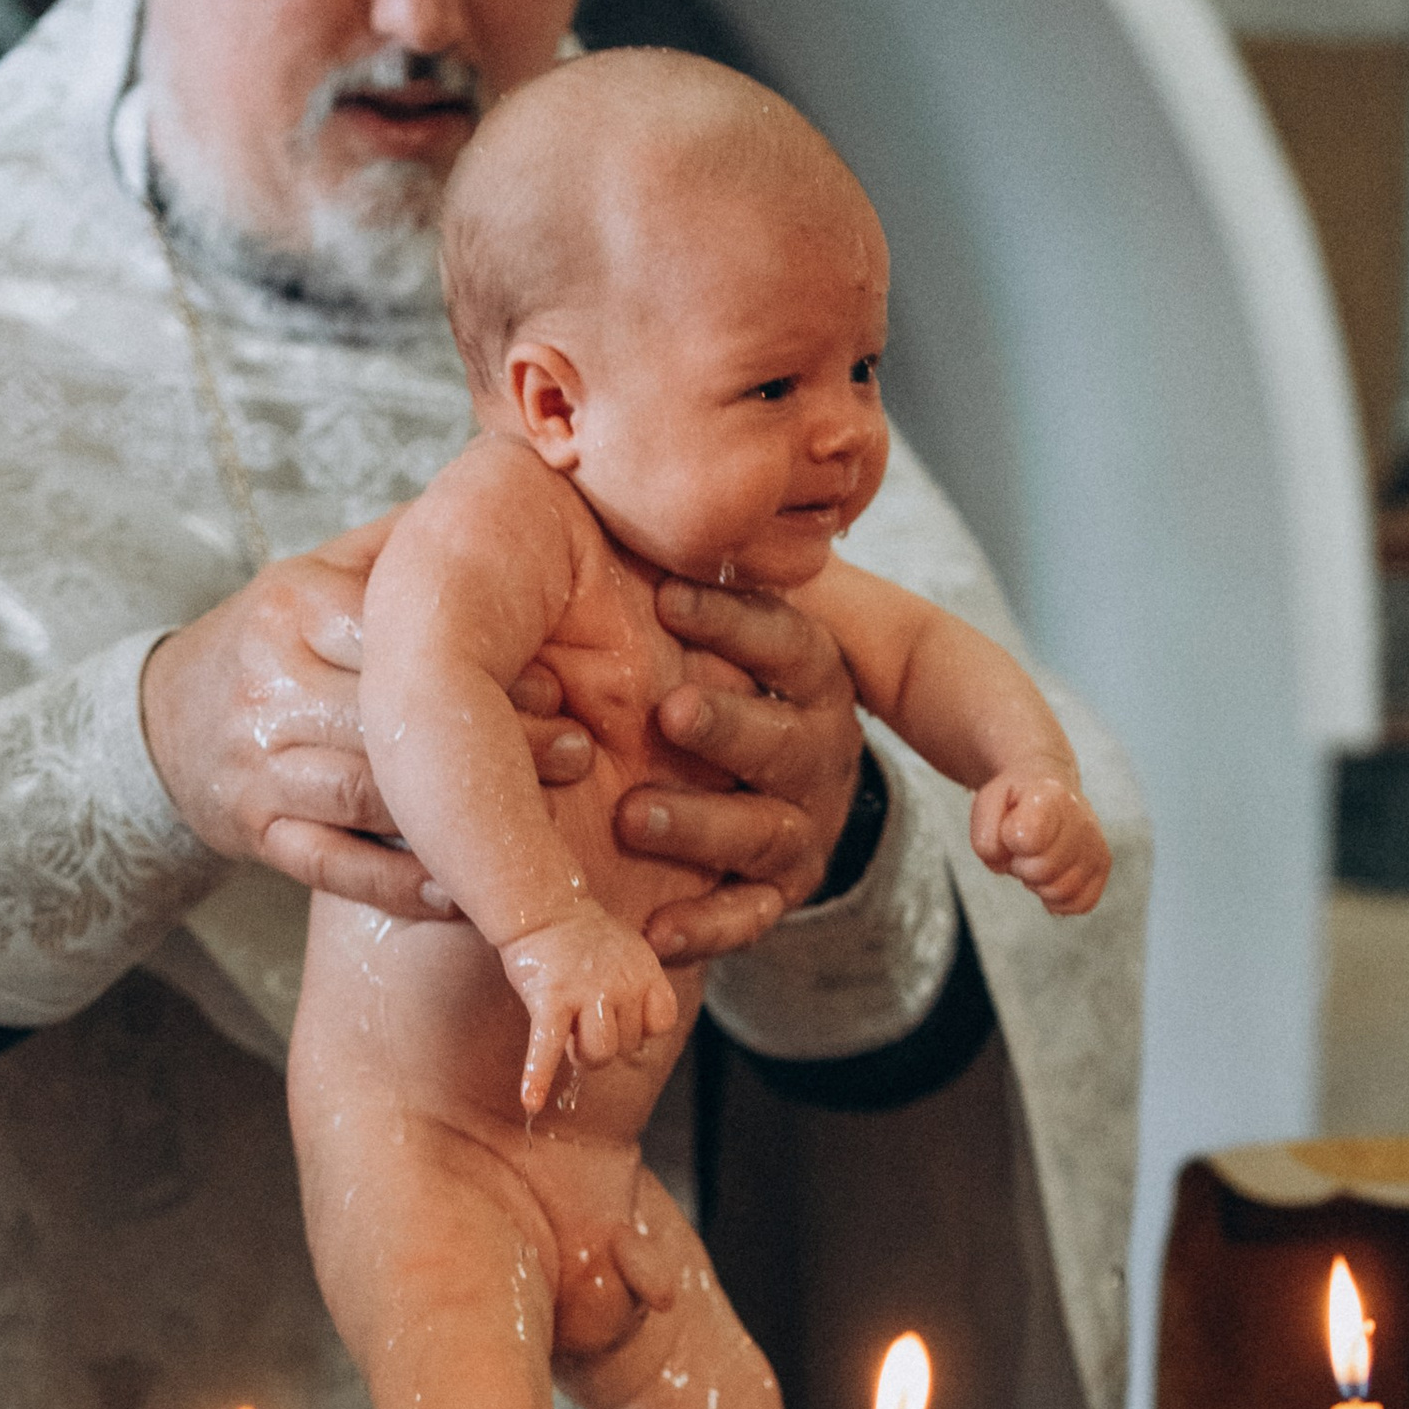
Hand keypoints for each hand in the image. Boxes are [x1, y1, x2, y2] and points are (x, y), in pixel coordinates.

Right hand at [138, 522, 592, 916]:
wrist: (165, 720)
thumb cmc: (274, 638)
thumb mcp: (320, 571)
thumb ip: (404, 546)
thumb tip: (504, 496)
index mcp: (293, 610)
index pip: (395, 636)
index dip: (485, 664)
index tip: (560, 681)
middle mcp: (269, 689)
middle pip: (389, 721)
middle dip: (491, 741)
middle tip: (574, 752)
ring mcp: (257, 769)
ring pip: (366, 795)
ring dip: (457, 816)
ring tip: (539, 819)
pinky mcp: (256, 835)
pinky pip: (335, 868)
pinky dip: (402, 885)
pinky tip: (463, 890)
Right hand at [500, 910, 679, 1117]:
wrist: (543, 908)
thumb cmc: (584, 938)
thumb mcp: (630, 954)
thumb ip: (640, 992)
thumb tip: (637, 1041)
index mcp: (645, 972)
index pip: (661, 1023)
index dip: (640, 1028)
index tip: (619, 1017)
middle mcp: (622, 983)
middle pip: (626, 1046)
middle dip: (604, 1042)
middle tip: (582, 1020)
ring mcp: (586, 992)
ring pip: (599, 1054)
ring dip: (583, 1054)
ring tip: (569, 1037)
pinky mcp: (550, 1000)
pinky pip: (547, 1047)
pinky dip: (537, 1077)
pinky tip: (530, 1101)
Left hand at [615, 581, 864, 962]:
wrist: (756, 777)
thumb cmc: (705, 671)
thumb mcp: (705, 618)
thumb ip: (669, 565)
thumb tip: (587, 477)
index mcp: (812, 674)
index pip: (787, 640)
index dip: (734, 619)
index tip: (665, 595)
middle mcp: (821, 749)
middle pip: (785, 740)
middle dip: (728, 726)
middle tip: (669, 712)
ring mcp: (803, 824)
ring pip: (764, 831)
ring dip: (700, 824)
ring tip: (633, 816)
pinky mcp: (780, 890)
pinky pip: (750, 915)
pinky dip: (706, 926)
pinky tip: (653, 931)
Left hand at [970, 766, 1110, 916]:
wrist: (1051, 793)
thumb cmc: (1016, 803)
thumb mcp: (988, 805)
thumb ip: (985, 837)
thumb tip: (1004, 864)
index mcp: (1050, 797)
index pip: (1028, 838)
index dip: (1009, 842)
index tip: (1011, 828)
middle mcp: (1081, 820)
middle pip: (1041, 871)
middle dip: (1021, 865)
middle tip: (1022, 849)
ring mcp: (1096, 845)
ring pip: (1060, 891)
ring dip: (1038, 883)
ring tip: (1038, 859)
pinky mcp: (1102, 867)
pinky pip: (1080, 904)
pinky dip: (1058, 899)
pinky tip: (1052, 877)